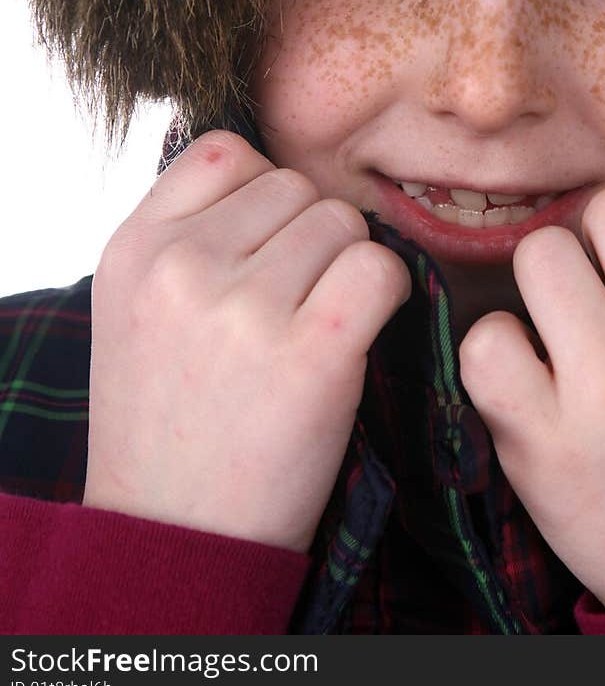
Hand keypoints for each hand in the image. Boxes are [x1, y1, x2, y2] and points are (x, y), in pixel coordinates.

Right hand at [83, 130, 410, 551]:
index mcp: (135, 247)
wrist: (178, 534)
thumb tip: (276, 173)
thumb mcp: (138, 308)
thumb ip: (187, 231)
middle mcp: (182, 267)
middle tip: (289, 307)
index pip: (227, 151)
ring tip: (313, 329)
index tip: (262, 250)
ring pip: (344, 222)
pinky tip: (356, 336)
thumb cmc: (171, 417)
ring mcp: (244, 307)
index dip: (262, 195)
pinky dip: (388, 294)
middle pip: (297, 186)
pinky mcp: (312, 350)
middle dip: (309, 236)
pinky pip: (381, 269)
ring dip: (347, 267)